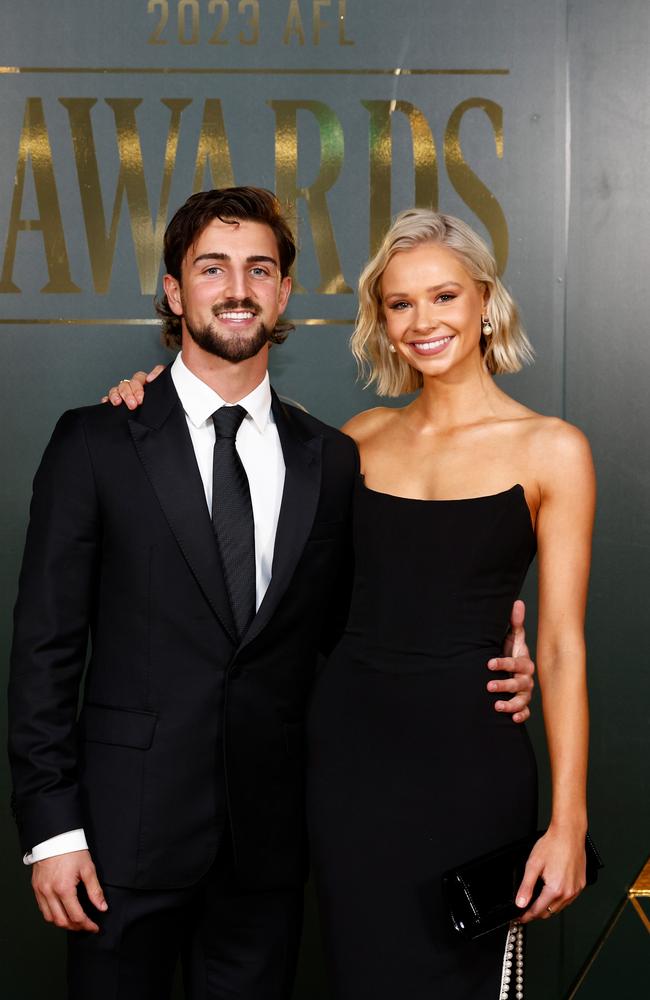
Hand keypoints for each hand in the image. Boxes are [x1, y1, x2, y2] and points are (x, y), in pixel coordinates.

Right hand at [32, 849, 106, 932]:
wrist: (55, 837)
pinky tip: (62, 911)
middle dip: (76, 927)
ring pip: (50, 918)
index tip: (94, 927)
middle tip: (86, 925)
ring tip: (75, 920)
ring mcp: (41, 891)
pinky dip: (52, 914)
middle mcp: (49, 892)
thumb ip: (95, 890)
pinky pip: (42, 908)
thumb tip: (102, 907)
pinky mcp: (36, 888)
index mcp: (64, 888)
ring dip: (63, 922)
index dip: (87, 925)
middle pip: (62, 921)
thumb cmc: (72, 850)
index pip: (76, 916)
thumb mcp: (88, 868)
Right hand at [101, 365, 164, 408]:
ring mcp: (123, 393)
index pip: (139, 378)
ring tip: (118, 403)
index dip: (138, 387)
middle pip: (127, 384)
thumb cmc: (159, 402)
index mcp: (144, 382)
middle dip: (129, 394)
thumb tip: (150, 377)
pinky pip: (108, 397)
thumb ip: (160, 376)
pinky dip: (107, 399)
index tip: (141, 398)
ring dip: (116, 395)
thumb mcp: (163, 388)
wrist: (156, 422)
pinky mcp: (116, 401)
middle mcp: (133, 386)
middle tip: (133, 404)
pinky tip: (106, 402)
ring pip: (116, 389)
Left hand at [487, 600, 534, 722]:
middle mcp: (526, 678)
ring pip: (521, 700)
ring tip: (497, 706)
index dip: (503, 663)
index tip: (489, 663)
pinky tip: (512, 720)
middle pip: (518, 683)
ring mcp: (526, 692)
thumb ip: (515, 623)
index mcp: (524, 662)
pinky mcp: (524, 704)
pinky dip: (521, 716)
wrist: (515, 670)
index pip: (514, 663)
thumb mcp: (514, 638)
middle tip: (488, 685)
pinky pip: (525, 712)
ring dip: (511, 704)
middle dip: (504, 685)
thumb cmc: (512, 652)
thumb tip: (518, 602)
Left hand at [515, 827, 586, 922]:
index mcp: (555, 889)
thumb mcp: (533, 865)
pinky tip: (552, 894)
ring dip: (548, 908)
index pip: (538, 910)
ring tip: (537, 903)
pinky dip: (559, 900)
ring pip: (560, 907)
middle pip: (549, 912)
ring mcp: (576, 889)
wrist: (569, 834)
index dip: (527, 916)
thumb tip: (520, 902)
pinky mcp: (581, 884)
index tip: (520, 918)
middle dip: (536, 913)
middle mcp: (568, 892)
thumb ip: (526, 886)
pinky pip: (569, 899)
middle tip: (526, 910)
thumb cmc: (553, 845)